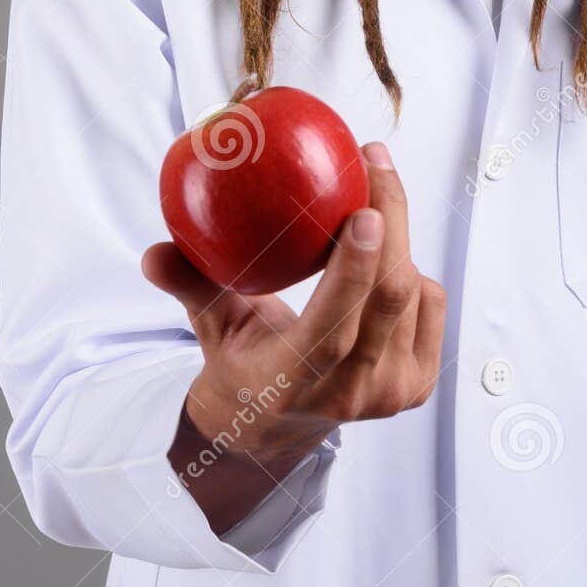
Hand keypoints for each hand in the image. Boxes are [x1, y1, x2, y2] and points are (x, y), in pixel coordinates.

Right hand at [142, 142, 446, 466]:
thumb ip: (187, 285)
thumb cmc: (242, 361)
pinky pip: (431, 304)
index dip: (352, 272)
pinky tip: (385, 250)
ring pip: (412, 295)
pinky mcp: (419, 385)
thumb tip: (154, 252)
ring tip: (373, 191)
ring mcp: (391, 395)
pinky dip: (412, 267)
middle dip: (391, 220)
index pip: (332, 332)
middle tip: (373, 161)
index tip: (363, 212)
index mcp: (293, 383)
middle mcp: (350, 395)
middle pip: (387, 299)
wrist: (277, 425)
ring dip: (397, 238)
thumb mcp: (209, 326)